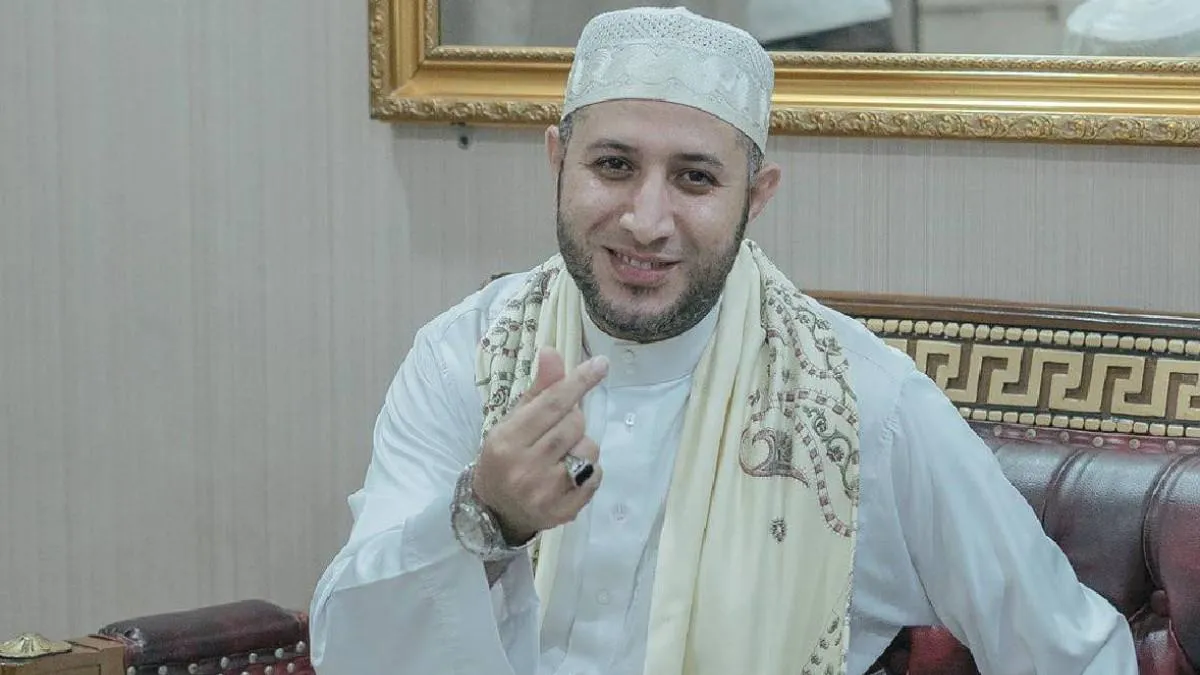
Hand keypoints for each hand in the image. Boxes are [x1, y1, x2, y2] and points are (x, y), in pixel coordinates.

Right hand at [473, 347, 608, 543]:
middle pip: (574, 424)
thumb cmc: (506, 457)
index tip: (601, 364)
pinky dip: (590, 471)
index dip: (579, 381)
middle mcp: (525, 467)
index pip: (552, 403)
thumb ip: (538, 390)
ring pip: (589, 451)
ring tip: (563, 454)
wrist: (496, 509)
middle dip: (574, 419)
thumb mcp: (513, 421)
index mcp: (508, 440)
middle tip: (559, 428)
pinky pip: (596, 477)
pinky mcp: (564, 511)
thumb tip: (552, 352)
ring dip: (583, 446)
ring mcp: (545, 493)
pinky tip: (570, 474)